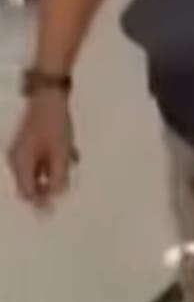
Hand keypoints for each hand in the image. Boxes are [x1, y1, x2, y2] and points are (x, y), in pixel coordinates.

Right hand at [7, 92, 76, 208]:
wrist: (49, 95)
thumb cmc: (55, 125)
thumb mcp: (60, 155)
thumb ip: (58, 179)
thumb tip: (55, 199)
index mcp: (20, 163)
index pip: (27, 193)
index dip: (41, 202)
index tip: (57, 207)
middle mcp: (16, 159)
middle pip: (30, 184)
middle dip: (48, 186)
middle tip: (67, 180)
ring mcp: (21, 150)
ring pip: (36, 172)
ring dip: (53, 173)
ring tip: (70, 160)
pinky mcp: (28, 142)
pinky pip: (39, 160)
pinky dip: (52, 162)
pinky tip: (69, 153)